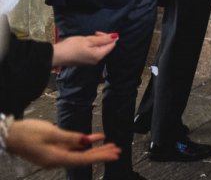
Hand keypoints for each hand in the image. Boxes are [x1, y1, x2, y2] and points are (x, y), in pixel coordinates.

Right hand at [4, 119, 119, 168]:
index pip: (83, 159)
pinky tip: (97, 139)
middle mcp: (57, 159)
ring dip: (96, 149)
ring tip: (111, 145)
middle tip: (118, 151)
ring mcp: (56, 154)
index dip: (100, 157)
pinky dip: (85, 143)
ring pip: (80, 153)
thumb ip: (70, 138)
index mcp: (56, 158)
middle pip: (84, 158)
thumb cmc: (27, 133)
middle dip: (102, 154)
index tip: (114, 155)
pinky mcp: (54, 149)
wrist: (9, 135)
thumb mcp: (50, 133)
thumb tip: (86, 141)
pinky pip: (73, 147)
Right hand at [52, 32, 117, 66]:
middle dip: (102, 39)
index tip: (98, 33)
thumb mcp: (88, 40)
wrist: (57, 56)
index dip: (108, 37)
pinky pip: (93, 52)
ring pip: (99, 49)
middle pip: (106, 48)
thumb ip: (102, 39)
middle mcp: (97, 60)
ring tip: (87, 39)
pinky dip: (92, 46)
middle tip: (93, 34)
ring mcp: (91, 61)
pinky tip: (84, 43)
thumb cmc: (72, 46)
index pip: (111, 45)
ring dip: (96, 42)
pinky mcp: (85, 61)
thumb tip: (116, 36)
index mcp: (99, 55)